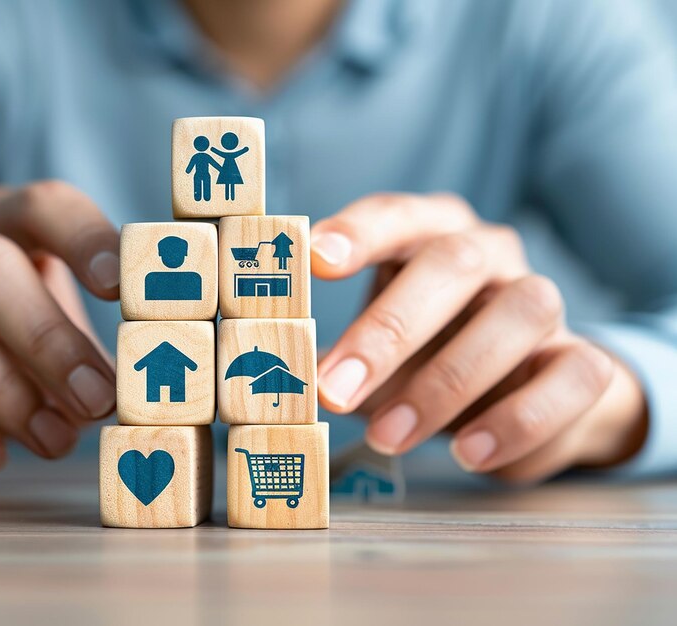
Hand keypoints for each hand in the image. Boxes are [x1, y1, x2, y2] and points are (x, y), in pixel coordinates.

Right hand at [0, 182, 119, 476]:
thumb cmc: (12, 339)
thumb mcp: (59, 321)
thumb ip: (102, 337)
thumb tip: (158, 382)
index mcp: (5, 225)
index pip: (42, 205)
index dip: (84, 238)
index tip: (121, 288)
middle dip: (47, 336)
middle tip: (98, 399)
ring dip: (2, 388)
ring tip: (57, 440)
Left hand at [313, 194, 647, 482]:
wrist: (521, 394)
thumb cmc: (426, 356)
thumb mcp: (379, 347)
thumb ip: (344, 356)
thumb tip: (294, 386)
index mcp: (432, 235)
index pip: (398, 215)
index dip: (359, 233)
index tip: (315, 260)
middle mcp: (491, 255)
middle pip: (453, 263)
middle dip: (388, 330)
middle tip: (334, 390)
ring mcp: (543, 302)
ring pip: (518, 313)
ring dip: (447, 381)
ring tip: (390, 435)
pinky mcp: (582, 359)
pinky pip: (572, 377)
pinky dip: (518, 419)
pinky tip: (468, 451)